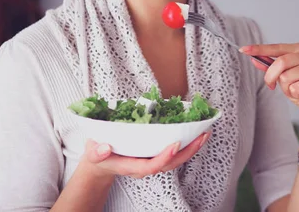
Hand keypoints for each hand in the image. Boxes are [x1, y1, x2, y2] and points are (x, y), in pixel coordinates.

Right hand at [81, 131, 210, 179]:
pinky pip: (175, 152)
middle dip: (188, 151)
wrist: (101, 163)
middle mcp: (145, 166)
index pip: (152, 165)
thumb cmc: (98, 156)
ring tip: (205, 132)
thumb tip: (104, 147)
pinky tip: (195, 131)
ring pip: (176, 159)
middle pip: (171, 163)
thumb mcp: (93, 153)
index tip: (176, 144)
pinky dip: (187, 142)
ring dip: (192, 147)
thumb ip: (96, 152)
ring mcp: (152, 161)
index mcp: (131, 166)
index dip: (165, 157)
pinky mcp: (156, 154)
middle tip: (202, 135)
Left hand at [240, 43, 298, 126]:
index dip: (259, 49)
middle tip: (271, 85)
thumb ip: (270, 67)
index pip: (276, 47)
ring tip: (295, 89)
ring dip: (286, 88)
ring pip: (286, 77)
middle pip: (280, 62)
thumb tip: (254, 59)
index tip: (243, 49)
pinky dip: (294, 94)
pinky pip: (295, 88)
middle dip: (271, 76)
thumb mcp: (281, 76)